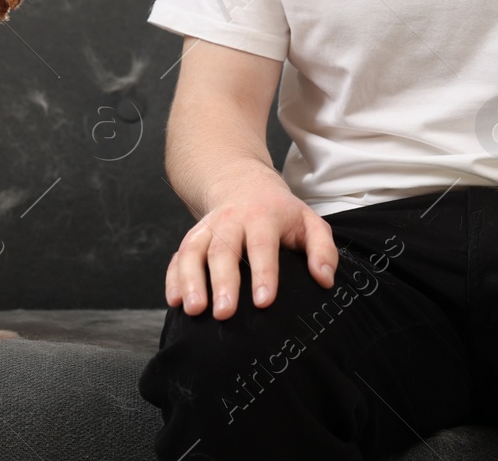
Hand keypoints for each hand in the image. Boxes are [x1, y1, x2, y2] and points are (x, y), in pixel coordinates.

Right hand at [164, 173, 338, 320]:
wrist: (244, 184)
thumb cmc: (281, 212)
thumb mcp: (309, 222)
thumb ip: (322, 249)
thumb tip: (324, 279)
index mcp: (263, 216)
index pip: (262, 245)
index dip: (263, 273)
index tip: (263, 301)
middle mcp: (231, 220)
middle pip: (223, 250)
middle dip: (222, 282)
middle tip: (225, 313)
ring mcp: (207, 228)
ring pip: (193, 251)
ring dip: (191, 281)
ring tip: (194, 310)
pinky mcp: (192, 238)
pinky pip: (177, 257)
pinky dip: (173, 278)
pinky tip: (175, 301)